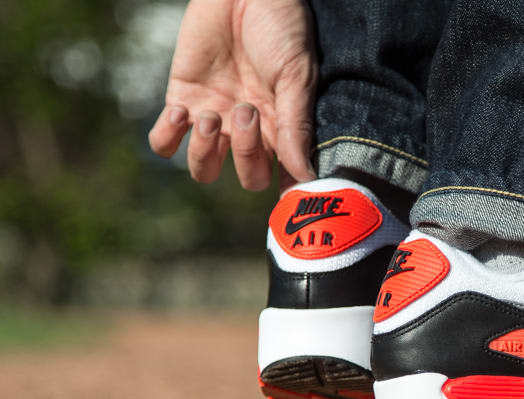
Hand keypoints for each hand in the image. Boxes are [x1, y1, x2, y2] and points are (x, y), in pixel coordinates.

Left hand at [148, 0, 316, 189]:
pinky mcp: (182, 100)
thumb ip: (296, 126)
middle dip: (245, 154)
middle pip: (246, 177)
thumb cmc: (280, 28)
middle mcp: (250, 132)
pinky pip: (164, 142)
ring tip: (211, 114)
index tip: (285, 190)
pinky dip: (167, 137)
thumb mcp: (295, 76)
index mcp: (282, 129)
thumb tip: (305, 177)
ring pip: (202, 169)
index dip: (283, 191)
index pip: (284, 177)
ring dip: (205, 151)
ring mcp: (215, 118)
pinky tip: (179, 114)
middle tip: (246, 111)